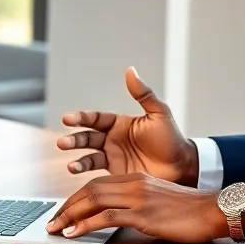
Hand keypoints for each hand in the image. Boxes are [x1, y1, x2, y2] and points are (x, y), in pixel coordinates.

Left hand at [45, 173, 227, 243]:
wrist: (214, 210)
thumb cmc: (191, 211)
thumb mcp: (160, 201)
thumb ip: (139, 204)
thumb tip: (120, 218)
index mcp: (137, 179)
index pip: (97, 184)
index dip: (76, 197)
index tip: (63, 212)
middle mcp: (134, 183)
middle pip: (89, 189)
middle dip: (66, 206)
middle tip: (51, 222)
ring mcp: (138, 197)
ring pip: (92, 200)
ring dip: (69, 214)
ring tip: (55, 228)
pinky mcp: (142, 214)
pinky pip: (106, 216)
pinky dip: (85, 224)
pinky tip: (73, 233)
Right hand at [56, 67, 199, 185]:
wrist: (182, 167)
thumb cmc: (172, 139)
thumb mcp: (159, 113)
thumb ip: (143, 94)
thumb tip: (130, 70)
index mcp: (120, 123)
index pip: (96, 118)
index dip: (81, 118)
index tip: (68, 119)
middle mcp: (113, 139)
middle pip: (87, 136)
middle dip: (74, 139)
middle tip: (62, 143)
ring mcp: (113, 156)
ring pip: (88, 154)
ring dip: (75, 155)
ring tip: (68, 159)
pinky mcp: (115, 173)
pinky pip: (95, 171)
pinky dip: (83, 170)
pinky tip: (75, 169)